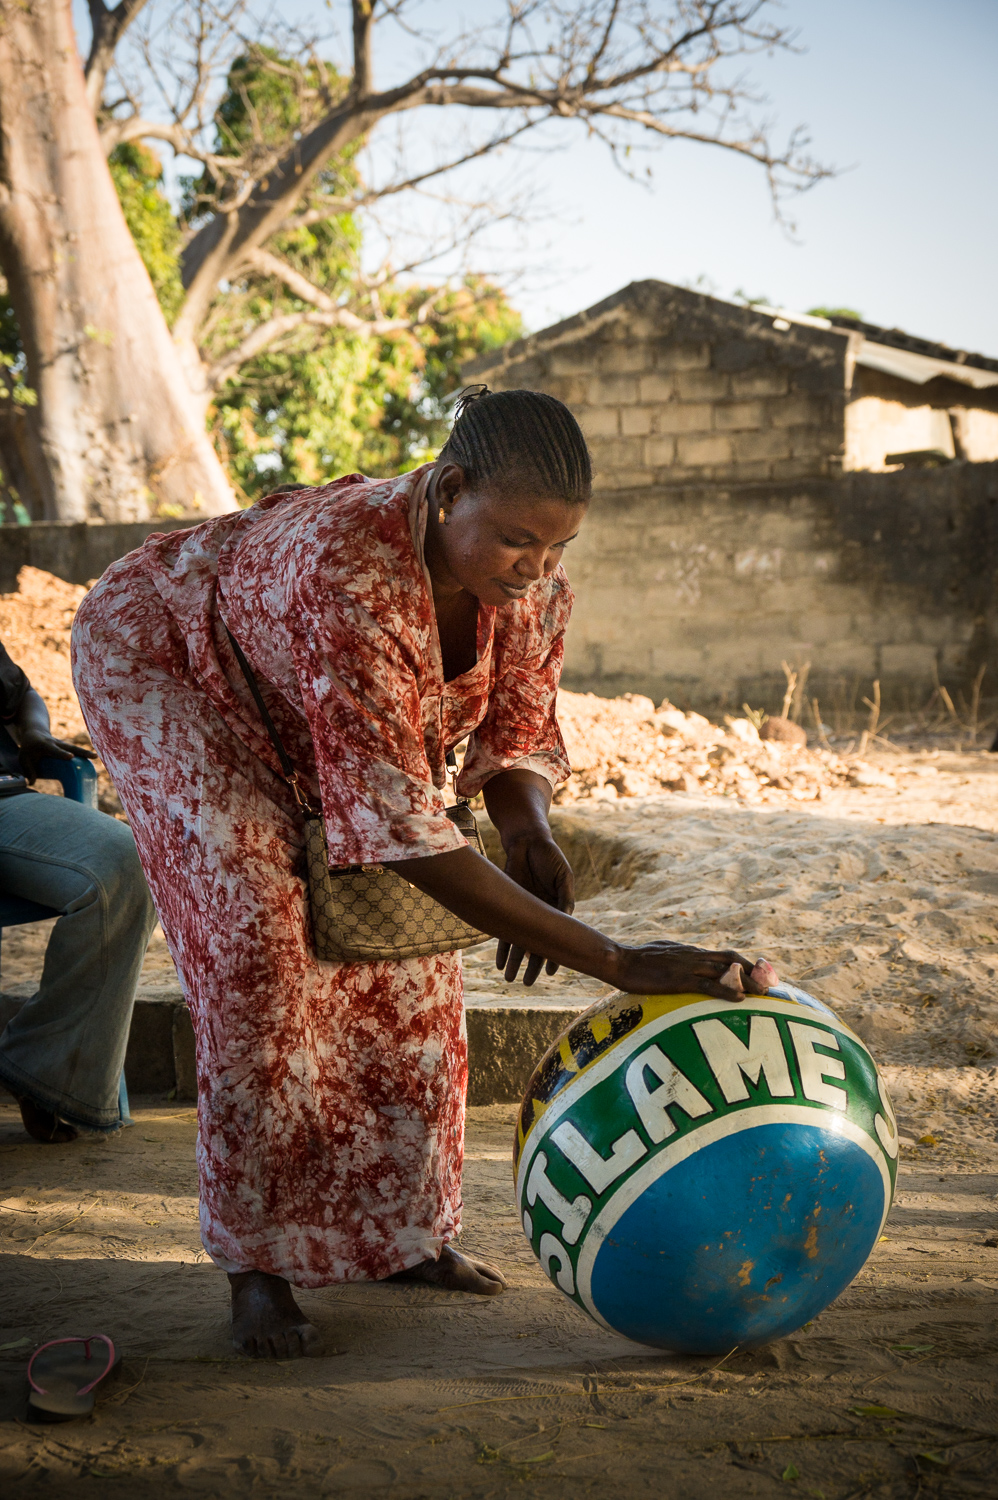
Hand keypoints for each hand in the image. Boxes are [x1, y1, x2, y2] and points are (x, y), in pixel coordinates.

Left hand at [18, 729, 95, 783]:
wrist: (35, 732)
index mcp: (45, 745)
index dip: (62, 754)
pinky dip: (83, 755)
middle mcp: (56, 743)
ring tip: (96, 757)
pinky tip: (92, 759)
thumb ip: (28, 770)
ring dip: (85, 753)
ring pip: (75, 748)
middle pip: (71, 748)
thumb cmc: (28, 747)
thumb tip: (32, 783)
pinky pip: (75, 750)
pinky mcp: (66, 747)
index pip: (55, 750)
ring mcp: (62, 744)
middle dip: (81, 752)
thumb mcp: (24, 758)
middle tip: (92, 756)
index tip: (71, 757)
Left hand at [496, 831, 574, 985]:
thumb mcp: (563, 875)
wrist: (526, 841)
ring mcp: (524, 911)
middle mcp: (541, 915)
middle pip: (536, 945)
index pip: (556, 939)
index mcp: (558, 910)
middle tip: (526, 984)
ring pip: (518, 941)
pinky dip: (501, 945)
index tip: (551, 974)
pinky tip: (497, 961)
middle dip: (530, 966)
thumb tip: (567, 918)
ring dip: (512, 960)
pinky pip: (503, 928)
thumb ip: (565, 897)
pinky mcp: (509, 904)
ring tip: (508, 979)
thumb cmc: (549, 856)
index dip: (554, 956)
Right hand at [614, 942, 777, 999]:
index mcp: (690, 950)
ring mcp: (688, 966)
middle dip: (754, 971)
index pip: (724, 954)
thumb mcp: (662, 953)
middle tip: (769, 985)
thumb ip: (677, 957)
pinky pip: (709, 985)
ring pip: (726, 971)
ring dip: (748, 982)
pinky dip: (728, 992)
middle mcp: (694, 955)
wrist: (619, 960)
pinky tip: (741, 1000)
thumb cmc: (636, 960)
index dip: (745, 964)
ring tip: (763, 994)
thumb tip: (685, 961)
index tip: (759, 975)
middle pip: (732, 959)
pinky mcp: (680, 979)